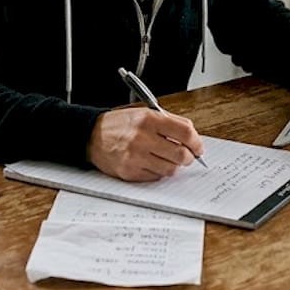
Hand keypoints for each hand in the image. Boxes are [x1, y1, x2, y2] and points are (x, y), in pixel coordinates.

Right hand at [87, 107, 204, 181]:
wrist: (91, 136)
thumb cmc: (119, 124)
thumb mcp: (143, 113)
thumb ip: (168, 122)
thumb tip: (192, 137)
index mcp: (148, 119)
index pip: (185, 132)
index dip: (197, 141)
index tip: (198, 146)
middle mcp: (142, 138)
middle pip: (181, 154)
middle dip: (189, 157)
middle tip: (187, 156)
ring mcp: (135, 157)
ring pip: (171, 169)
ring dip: (174, 165)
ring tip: (168, 159)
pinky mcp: (130, 172)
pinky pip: (156, 177)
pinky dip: (158, 171)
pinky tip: (152, 163)